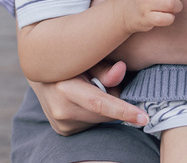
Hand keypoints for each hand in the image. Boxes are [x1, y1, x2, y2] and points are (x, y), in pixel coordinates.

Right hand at [29, 60, 148, 134]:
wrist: (41, 69)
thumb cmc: (71, 58)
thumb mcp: (87, 57)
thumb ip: (104, 68)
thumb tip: (122, 70)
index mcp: (64, 88)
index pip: (100, 103)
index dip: (124, 111)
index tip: (144, 118)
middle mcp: (60, 109)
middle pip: (104, 112)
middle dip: (115, 101)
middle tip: (108, 81)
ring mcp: (60, 123)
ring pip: (99, 119)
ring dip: (105, 107)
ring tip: (92, 86)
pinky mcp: (62, 130)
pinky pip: (91, 122)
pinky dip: (96, 112)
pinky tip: (86, 97)